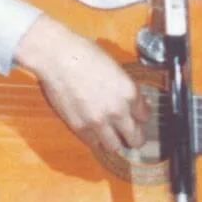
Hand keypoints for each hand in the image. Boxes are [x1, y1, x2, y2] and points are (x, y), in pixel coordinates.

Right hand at [16, 14, 148, 152]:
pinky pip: (93, 142)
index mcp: (129, 93)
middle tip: (129, 135)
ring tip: (110, 135)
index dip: (140, 117)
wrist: (57, 56)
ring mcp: (98, 121)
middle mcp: (118, 111)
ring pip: (114, 146)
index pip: (145, 118)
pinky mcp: (79, 127)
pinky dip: (94, 138)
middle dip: (134, 137)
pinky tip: (93, 130)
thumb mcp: (115, 68)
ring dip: (114, 141)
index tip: (136, 117)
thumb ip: (126, 89)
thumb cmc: (85, 54)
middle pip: (135, 139)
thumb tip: (136, 102)